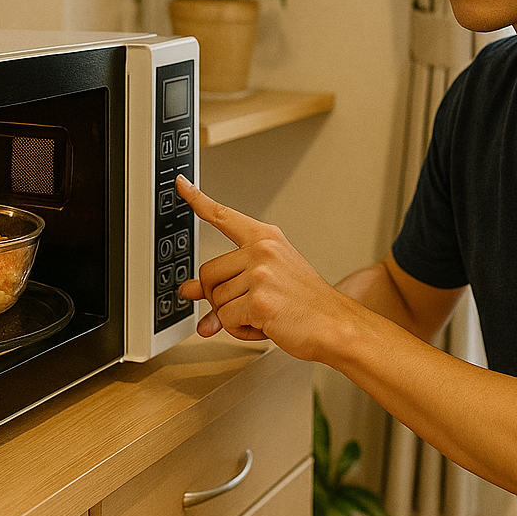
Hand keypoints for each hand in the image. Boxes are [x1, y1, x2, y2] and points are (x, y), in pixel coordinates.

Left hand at [174, 175, 347, 359]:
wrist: (335, 325)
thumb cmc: (307, 303)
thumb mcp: (266, 282)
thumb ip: (225, 281)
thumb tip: (188, 290)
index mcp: (266, 239)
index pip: (224, 216)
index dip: (198, 199)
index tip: (181, 184)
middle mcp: (262, 251)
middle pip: (208, 273)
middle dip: (220, 297)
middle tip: (249, 304)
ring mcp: (261, 274)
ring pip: (216, 301)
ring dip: (233, 317)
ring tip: (264, 314)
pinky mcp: (259, 301)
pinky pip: (226, 321)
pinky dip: (241, 331)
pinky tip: (265, 325)